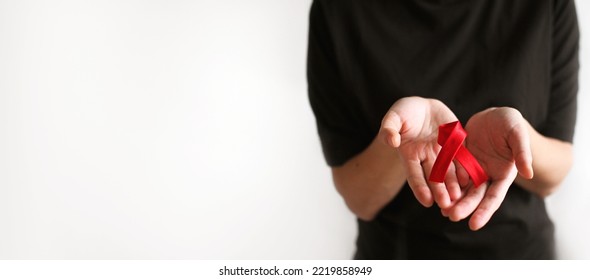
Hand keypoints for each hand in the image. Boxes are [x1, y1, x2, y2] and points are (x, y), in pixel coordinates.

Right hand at [379, 97, 461, 207]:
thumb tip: (391, 141)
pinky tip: (470, 180)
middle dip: (439, 191)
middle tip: (446, 205)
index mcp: (410, 154)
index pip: (414, 174)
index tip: (426, 201)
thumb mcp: (393, 117)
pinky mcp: (455, 144)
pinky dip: (465, 169)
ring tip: (459, 198)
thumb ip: (389, 129)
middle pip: (433, 177)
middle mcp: (426, 157)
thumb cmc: (403, 113)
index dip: (420, 188)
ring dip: (453, 185)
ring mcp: (442, 152)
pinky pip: (461, 158)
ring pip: (448, 172)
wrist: (422, 107)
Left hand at [442, 107, 533, 229]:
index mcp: (504, 174)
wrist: (493, 114)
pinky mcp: (460, 160)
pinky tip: (434, 192)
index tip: (474, 225)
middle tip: (451, 217)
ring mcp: (473, 169)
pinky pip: (451, 174)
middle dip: (464, 207)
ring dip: (453, 200)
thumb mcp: (518, 133)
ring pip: (462, 188)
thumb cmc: (511, 123)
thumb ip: (522, 152)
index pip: (494, 197)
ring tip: (442, 211)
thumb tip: (528, 173)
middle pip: (475, 196)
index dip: (484, 211)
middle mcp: (487, 176)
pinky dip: (445, 184)